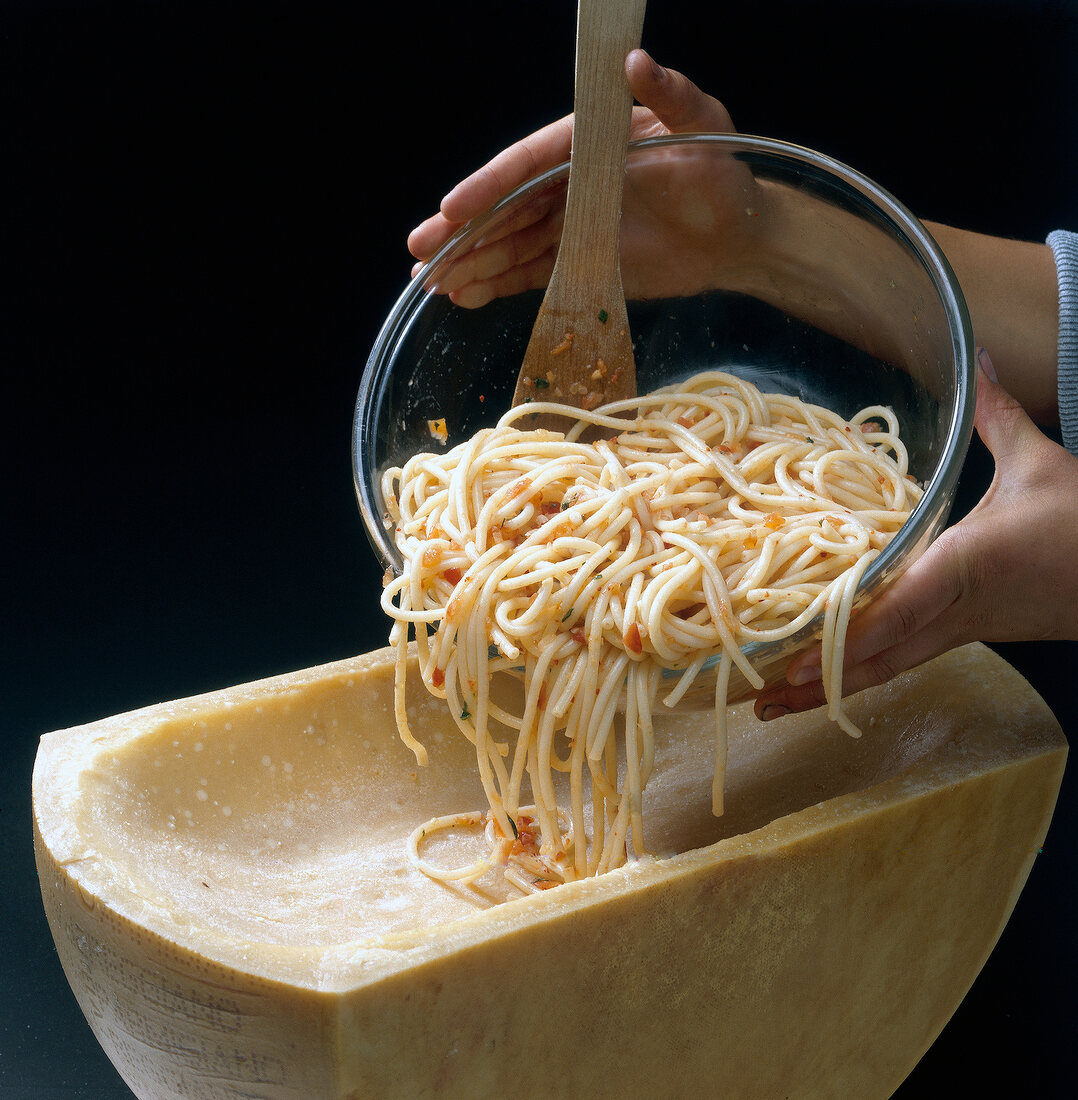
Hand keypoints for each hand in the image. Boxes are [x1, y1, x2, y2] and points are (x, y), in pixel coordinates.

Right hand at [406, 50, 755, 307]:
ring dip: (471, 263)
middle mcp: (569, 183)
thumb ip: (671, 95)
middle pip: (505, 208)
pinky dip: (499, 286)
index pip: (528, 164)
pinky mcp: (578, 261)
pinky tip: (466, 296)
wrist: (736, 233)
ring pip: (509, 245)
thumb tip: (636, 61)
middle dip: (461, 232)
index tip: (454, 208)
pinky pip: (531, 274)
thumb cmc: (722, 170)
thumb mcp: (704, 125)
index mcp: (586, 142)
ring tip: (432, 283)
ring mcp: (570, 225)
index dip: (489, 186)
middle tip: (419, 252)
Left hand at [755, 349, 1077, 722]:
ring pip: (887, 668)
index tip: (796, 661)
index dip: (846, 637)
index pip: (898, 609)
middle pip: (878, 658)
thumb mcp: (1040, 465)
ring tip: (776, 706)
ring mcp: (960, 632)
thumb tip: (973, 359)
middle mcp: (954, 610)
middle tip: (761, 703)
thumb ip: (996, 416)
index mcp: (965, 566)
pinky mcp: (965, 636)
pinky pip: (902, 659)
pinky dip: (861, 672)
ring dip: (833, 688)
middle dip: (820, 683)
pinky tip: (828, 679)